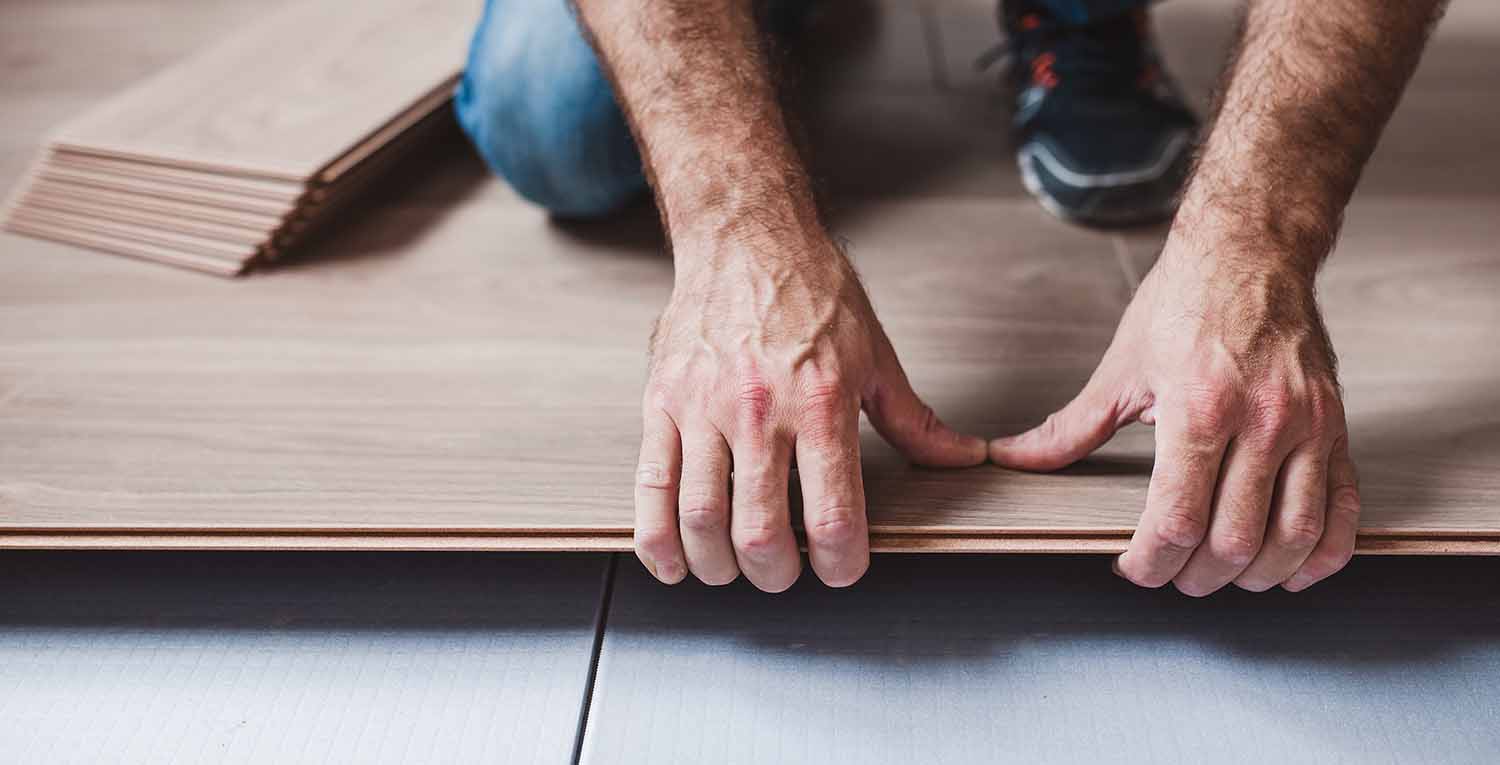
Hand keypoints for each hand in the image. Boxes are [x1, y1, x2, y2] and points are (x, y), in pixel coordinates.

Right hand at [635, 233, 986, 590]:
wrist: (745, 239)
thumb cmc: (810, 292)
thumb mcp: (875, 356)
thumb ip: (914, 421)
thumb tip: (963, 458)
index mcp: (820, 402)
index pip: (831, 516)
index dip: (840, 564)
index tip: (841, 569)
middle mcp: (758, 410)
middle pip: (759, 532)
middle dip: (777, 575)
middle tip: (785, 573)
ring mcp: (703, 409)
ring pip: (701, 519)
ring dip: (719, 566)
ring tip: (735, 569)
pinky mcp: (661, 403)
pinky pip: (650, 487)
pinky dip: (658, 540)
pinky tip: (674, 561)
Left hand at [989, 237, 1359, 594]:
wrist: (1251, 251)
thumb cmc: (1184, 304)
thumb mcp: (1119, 368)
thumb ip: (1070, 428)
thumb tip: (1013, 458)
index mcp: (1199, 407)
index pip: (1178, 521)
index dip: (1150, 563)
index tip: (1132, 568)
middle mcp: (1261, 420)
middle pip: (1232, 541)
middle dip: (1194, 577)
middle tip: (1171, 574)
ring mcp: (1308, 426)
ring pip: (1292, 537)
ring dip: (1253, 576)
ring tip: (1221, 576)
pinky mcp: (1337, 427)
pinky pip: (1344, 511)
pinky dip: (1320, 556)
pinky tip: (1288, 568)